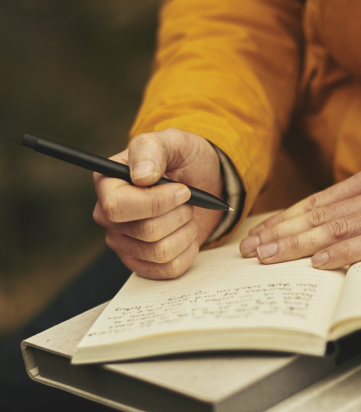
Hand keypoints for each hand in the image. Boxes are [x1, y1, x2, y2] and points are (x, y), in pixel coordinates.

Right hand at [93, 129, 223, 278]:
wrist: (202, 184)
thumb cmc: (183, 161)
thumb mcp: (173, 142)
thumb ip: (153, 149)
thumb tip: (141, 176)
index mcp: (107, 183)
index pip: (117, 207)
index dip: (155, 203)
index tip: (181, 190)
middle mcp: (108, 216)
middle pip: (146, 232)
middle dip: (178, 215)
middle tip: (186, 200)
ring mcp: (122, 243)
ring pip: (161, 252)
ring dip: (186, 231)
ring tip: (186, 215)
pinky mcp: (140, 262)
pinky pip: (169, 269)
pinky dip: (188, 251)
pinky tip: (186, 234)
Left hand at [240, 169, 360, 268]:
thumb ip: (351, 209)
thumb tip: (317, 230)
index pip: (315, 203)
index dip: (282, 218)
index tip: (257, 232)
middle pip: (315, 216)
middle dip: (277, 233)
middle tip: (248, 248)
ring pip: (332, 229)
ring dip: (296, 244)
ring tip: (267, 255)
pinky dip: (340, 252)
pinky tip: (317, 262)